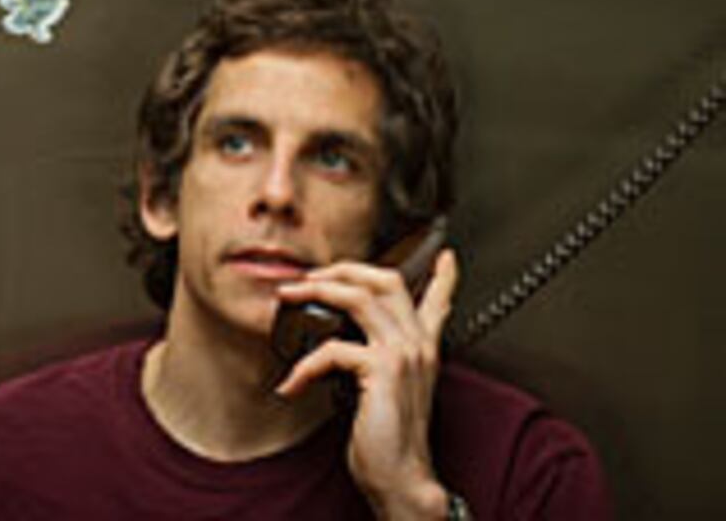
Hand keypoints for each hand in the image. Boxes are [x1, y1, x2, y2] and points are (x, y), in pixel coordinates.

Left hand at [274, 248, 458, 518]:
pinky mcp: (383, 371)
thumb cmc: (389, 439)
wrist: (403, 480)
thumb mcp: (390, 390)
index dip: (443, 277)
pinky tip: (292, 384)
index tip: (446, 257)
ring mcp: (403, 353)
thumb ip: (378, 360)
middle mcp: (417, 343)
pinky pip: (334, 348)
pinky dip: (305, 364)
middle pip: (386, 280)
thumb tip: (347, 344)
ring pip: (359, 297)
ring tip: (290, 297)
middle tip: (311, 276)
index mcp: (422, 347)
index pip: (437, 301)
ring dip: (317, 291)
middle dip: (343, 268)